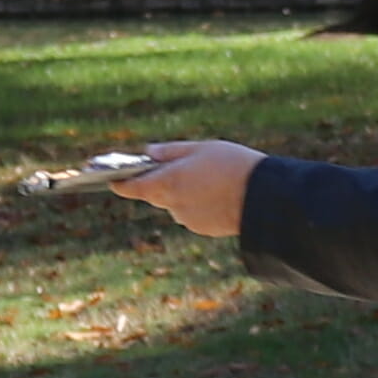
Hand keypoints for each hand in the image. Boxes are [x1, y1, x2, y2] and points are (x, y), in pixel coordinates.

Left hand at [110, 141, 260, 240]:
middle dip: (159, 182)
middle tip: (174, 168)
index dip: (120, 183)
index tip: (112, 179)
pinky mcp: (202, 228)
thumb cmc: (233, 165)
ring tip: (206, 177)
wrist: (265, 197)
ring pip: (175, 204)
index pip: (132, 187)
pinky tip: (216, 193)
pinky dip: (197, 204)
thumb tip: (148, 152)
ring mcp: (187, 219)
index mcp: (167, 182)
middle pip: (154, 194)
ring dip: (182, 192)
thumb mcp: (201, 148)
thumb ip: (171, 151)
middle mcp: (173, 204)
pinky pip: (191, 213)